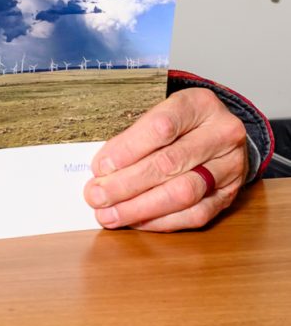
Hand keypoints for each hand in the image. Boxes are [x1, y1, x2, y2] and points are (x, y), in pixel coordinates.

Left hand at [83, 88, 248, 231]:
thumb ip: (134, 135)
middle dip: (126, 184)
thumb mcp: (161, 111)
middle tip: (96, 196)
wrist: (221, 132)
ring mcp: (230, 166)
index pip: (160, 127)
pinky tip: (137, 221)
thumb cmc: (181, 121)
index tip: (100, 167)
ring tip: (110, 214)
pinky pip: (196, 214)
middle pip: (169, 163)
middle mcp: (221, 133)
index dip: (127, 150)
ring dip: (140, 207)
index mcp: (199, 104)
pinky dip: (161, 221)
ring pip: (183, 193)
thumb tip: (102, 169)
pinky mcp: (230, 194)